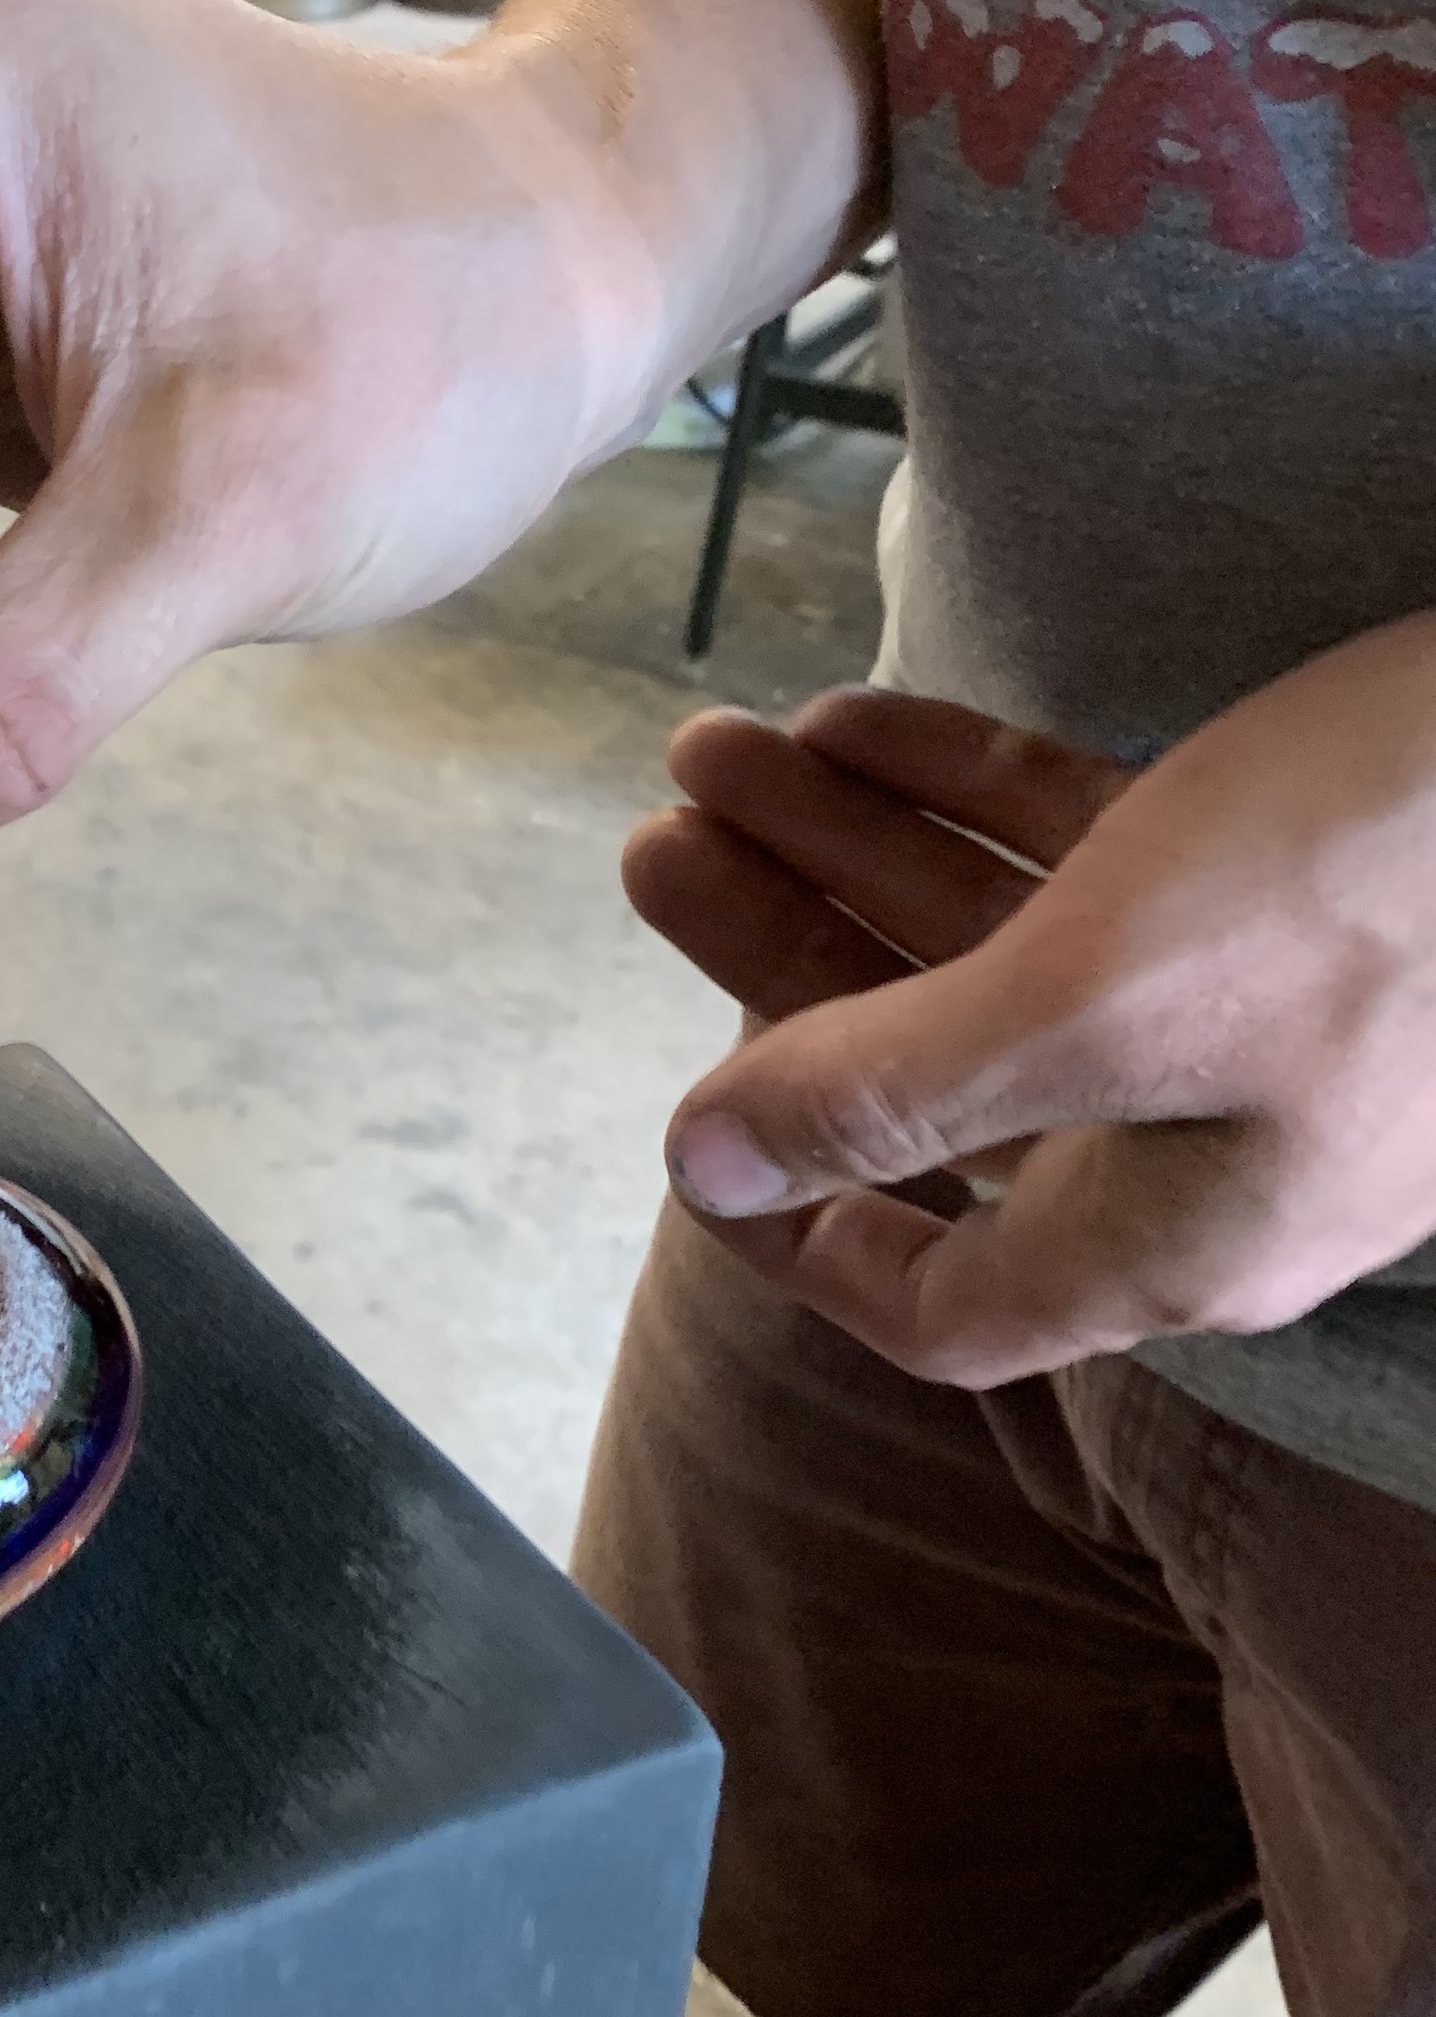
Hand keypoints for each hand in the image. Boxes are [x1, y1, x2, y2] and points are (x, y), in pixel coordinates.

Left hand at [624, 630, 1435, 1382]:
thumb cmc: (1378, 889)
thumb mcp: (1095, 1005)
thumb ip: (890, 1090)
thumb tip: (697, 1165)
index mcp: (1165, 1235)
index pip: (940, 1302)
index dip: (796, 1239)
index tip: (688, 1137)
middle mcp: (1208, 1152)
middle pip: (937, 1085)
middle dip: (784, 957)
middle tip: (653, 836)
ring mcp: (1261, 1024)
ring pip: (1001, 950)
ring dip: (850, 850)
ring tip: (710, 743)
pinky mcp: (1302, 890)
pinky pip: (1099, 864)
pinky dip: (974, 797)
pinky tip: (855, 715)